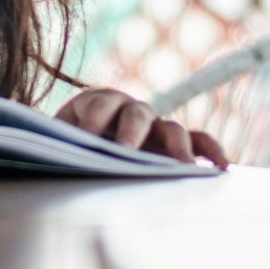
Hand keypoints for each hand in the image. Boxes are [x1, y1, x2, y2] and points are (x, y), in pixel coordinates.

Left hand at [55, 87, 228, 167]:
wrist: (76, 144)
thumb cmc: (66, 144)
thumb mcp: (57, 140)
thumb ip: (56, 142)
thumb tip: (48, 152)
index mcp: (97, 102)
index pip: (99, 104)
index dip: (93, 119)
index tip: (86, 137)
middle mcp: (130, 109)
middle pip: (137, 114)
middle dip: (132, 132)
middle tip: (127, 151)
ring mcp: (155, 125)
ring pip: (172, 128)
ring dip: (178, 146)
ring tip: (184, 166)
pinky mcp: (172, 142)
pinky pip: (197, 141)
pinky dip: (210, 150)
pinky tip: (222, 167)